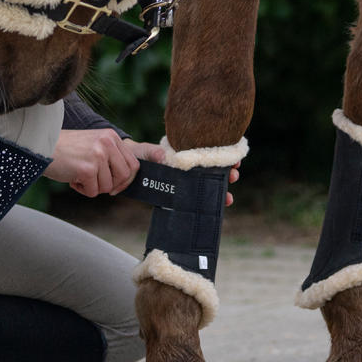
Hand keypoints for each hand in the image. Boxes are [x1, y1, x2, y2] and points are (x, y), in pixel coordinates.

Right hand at [46, 130, 165, 197]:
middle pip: (124, 176)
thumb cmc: (66, 149)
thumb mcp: (93, 144)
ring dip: (93, 187)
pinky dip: (83, 190)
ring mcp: (98, 155)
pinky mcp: (87, 169)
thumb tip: (126, 179)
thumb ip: (110, 156)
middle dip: (112, 186)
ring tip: (79, 176)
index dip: (126, 179)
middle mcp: (107, 143)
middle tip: (96, 184)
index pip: (133, 163)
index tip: (115, 185)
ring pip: (107, 186)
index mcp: (110, 136)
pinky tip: (73, 179)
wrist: (41, 147)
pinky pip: (93, 191)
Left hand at [120, 142, 238, 205]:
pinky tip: (215, 210)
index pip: (210, 153)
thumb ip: (154, 153)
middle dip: (226, 174)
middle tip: (233, 176)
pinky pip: (194, 200)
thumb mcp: (147, 151)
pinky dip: (205, 205)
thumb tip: (163, 157)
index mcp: (186, 152)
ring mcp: (184, 181)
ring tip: (228, 198)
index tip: (234, 160)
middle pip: (213, 170)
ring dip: (220, 192)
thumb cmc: (140, 155)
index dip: (224, 156)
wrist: (127, 167)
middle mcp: (188, 166)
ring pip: (207, 186)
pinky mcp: (177, 195)